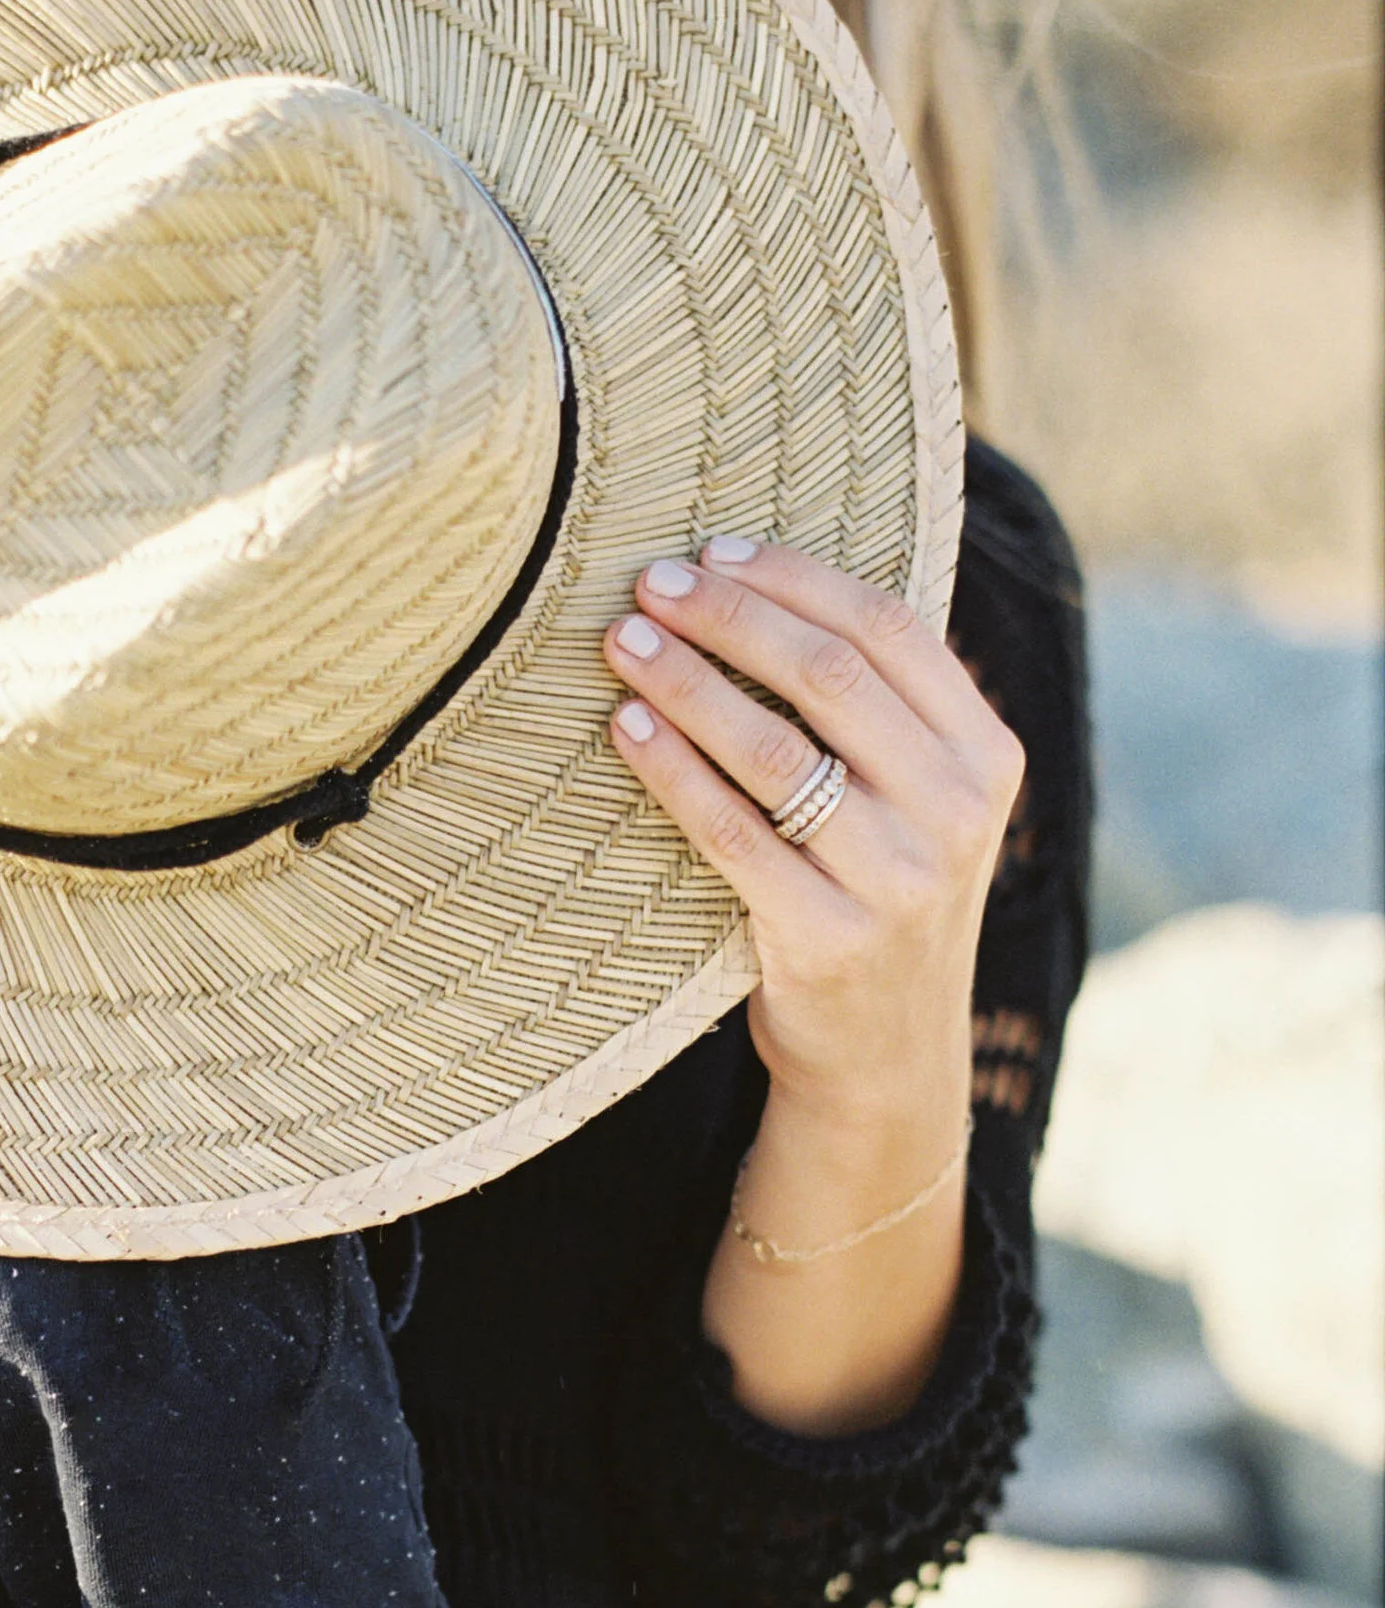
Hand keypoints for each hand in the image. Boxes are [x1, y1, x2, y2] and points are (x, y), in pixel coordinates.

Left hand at [603, 536, 1021, 1140]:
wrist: (884, 1057)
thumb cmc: (878, 899)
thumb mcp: (920, 804)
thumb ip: (884, 714)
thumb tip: (770, 584)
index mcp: (987, 756)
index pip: (890, 630)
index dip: (795, 580)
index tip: (714, 550)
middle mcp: (956, 812)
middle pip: (829, 676)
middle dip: (729, 617)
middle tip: (649, 584)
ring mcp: (897, 880)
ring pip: (775, 750)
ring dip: (687, 683)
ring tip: (620, 643)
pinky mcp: (827, 939)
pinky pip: (731, 833)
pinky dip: (672, 770)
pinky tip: (626, 728)